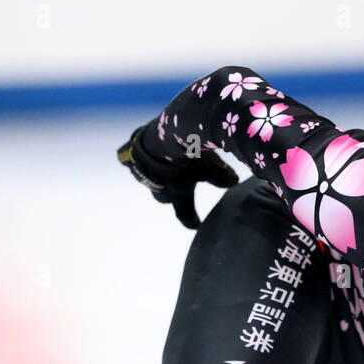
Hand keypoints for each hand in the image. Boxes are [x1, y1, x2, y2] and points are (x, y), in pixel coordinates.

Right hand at [116, 123, 238, 228]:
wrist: (163, 138)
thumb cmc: (189, 156)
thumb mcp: (211, 166)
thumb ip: (222, 176)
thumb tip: (234, 181)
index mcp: (178, 194)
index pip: (185, 214)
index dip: (190, 220)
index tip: (195, 225)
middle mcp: (159, 189)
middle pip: (164, 198)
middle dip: (171, 195)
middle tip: (177, 189)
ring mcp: (144, 176)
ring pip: (149, 181)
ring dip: (155, 177)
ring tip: (159, 167)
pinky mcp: (132, 160)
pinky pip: (129, 162)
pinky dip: (133, 160)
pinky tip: (134, 155)